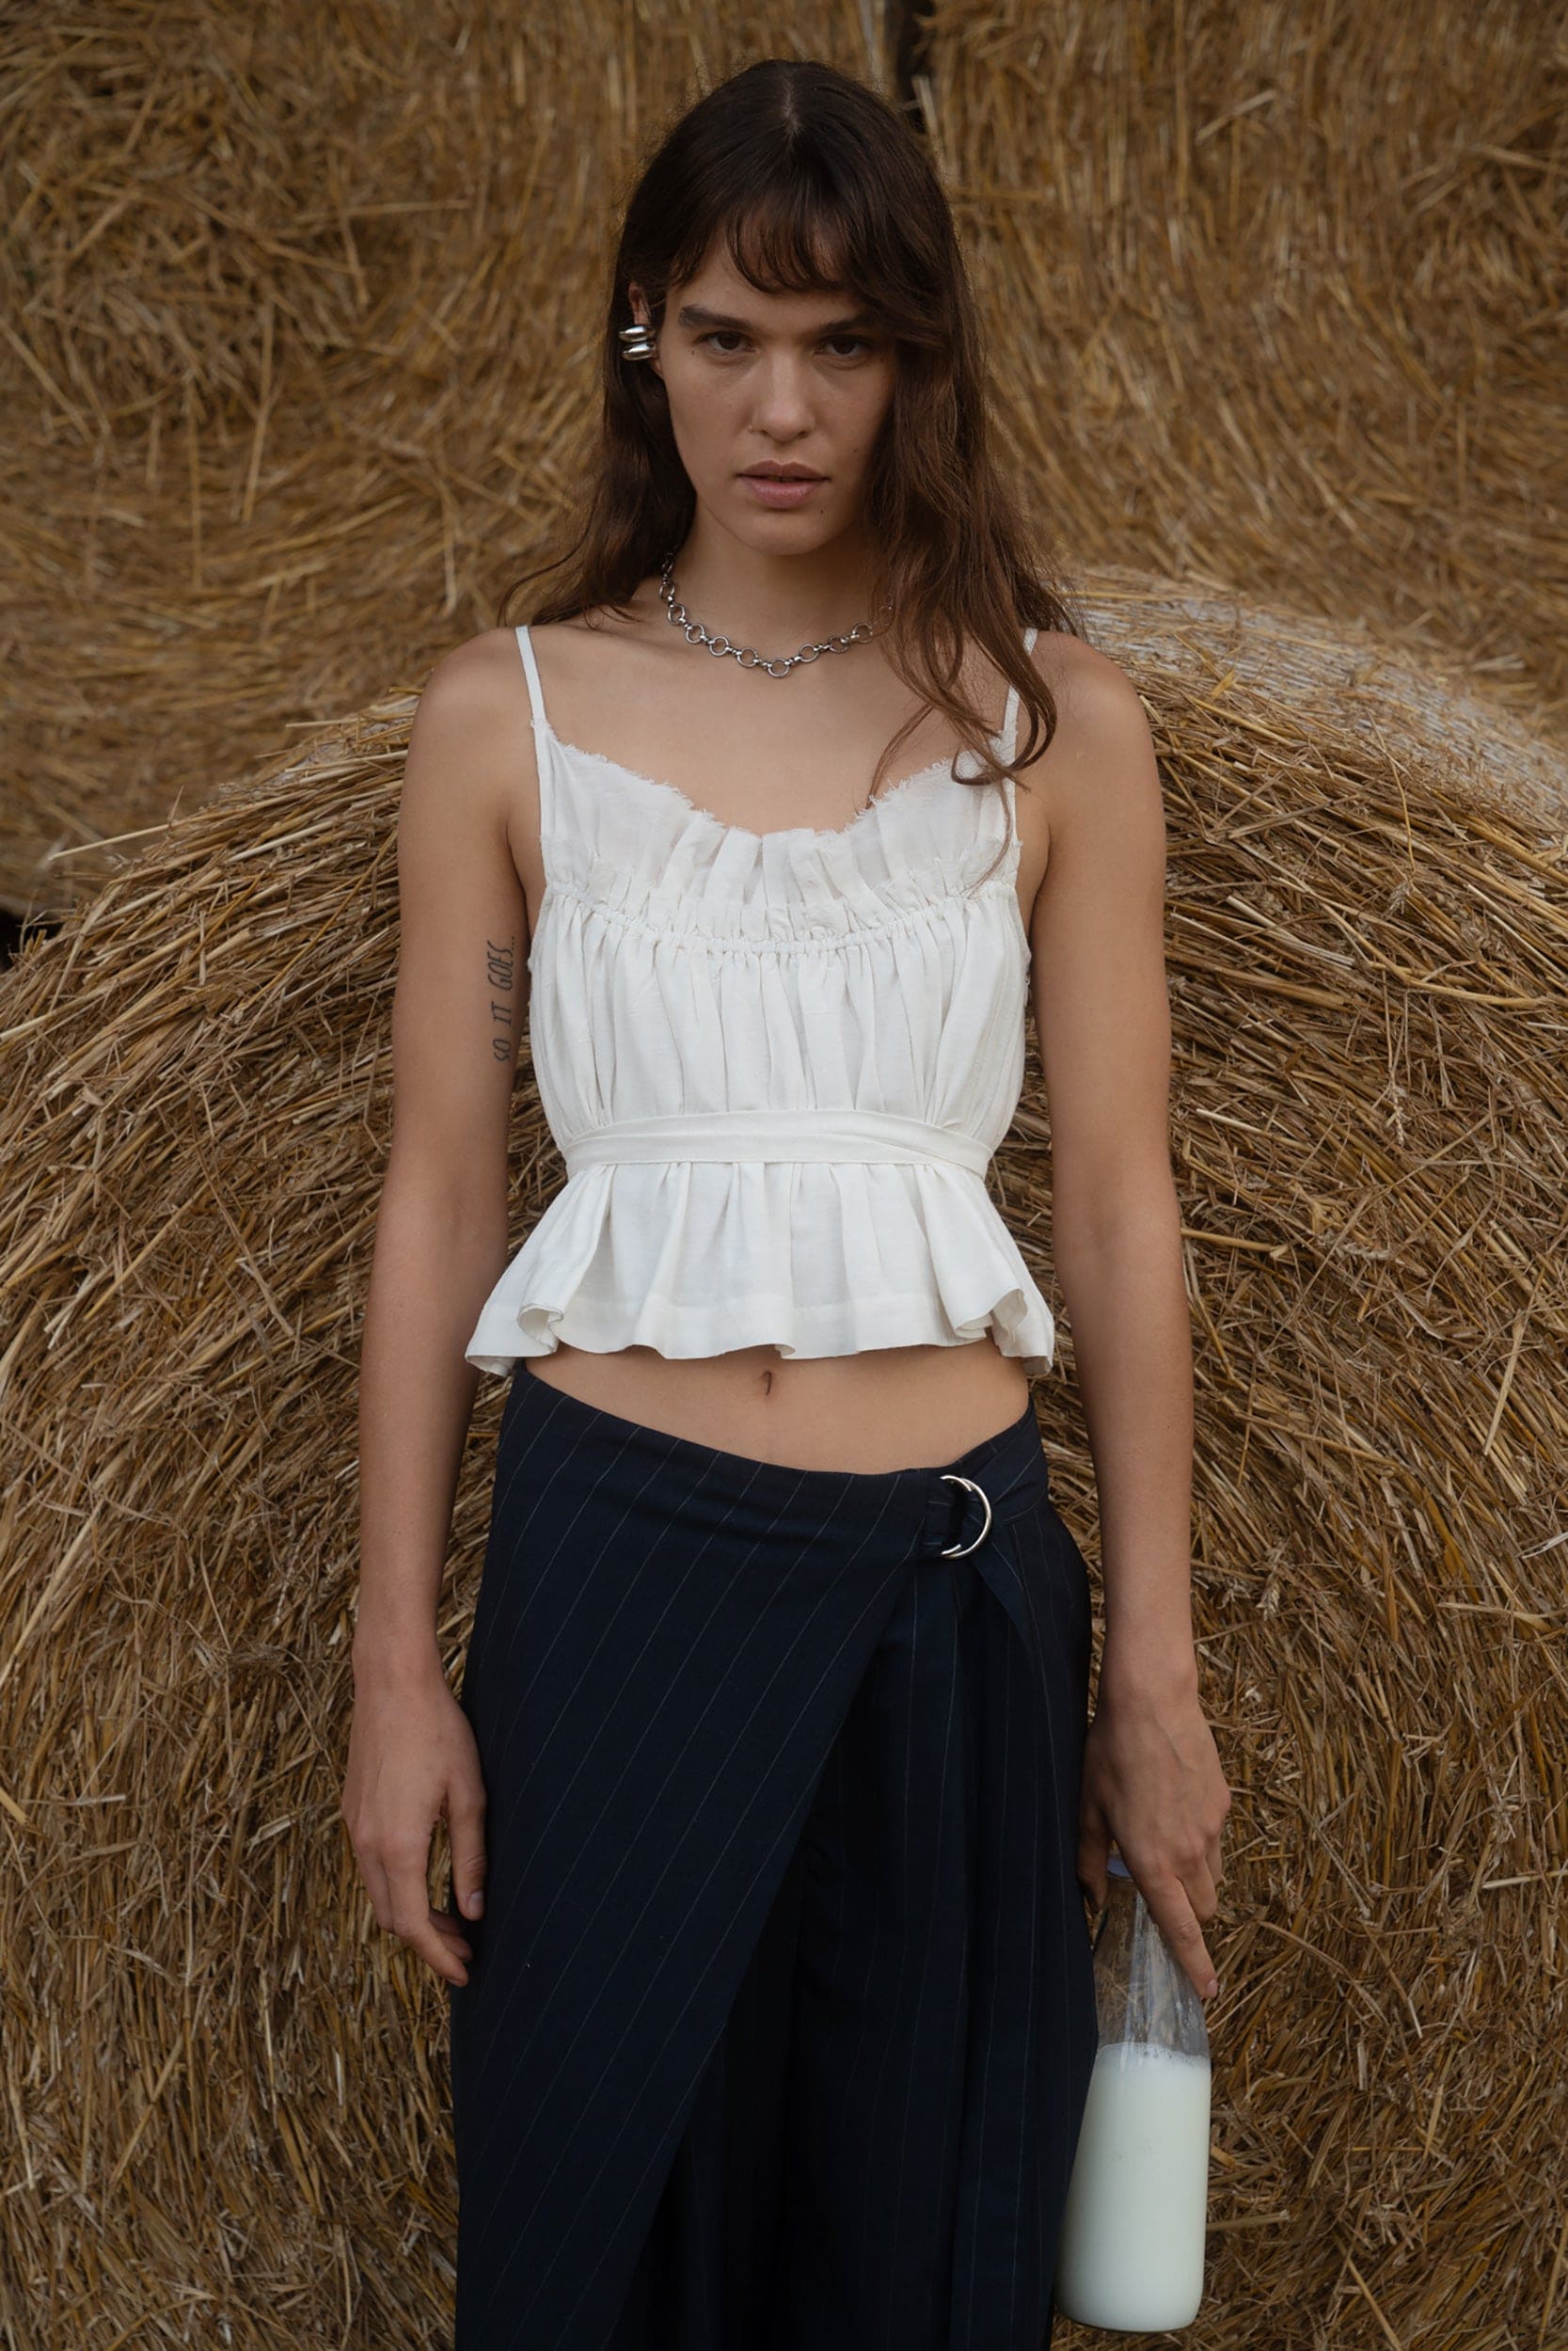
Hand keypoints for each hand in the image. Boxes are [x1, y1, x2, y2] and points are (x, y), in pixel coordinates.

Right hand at [341, 1659, 487, 1987]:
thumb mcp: (469, 1795)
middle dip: (427, 1942)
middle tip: (467, 1949)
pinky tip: (426, 1880)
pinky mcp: (353, 1811)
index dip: (438, 1957)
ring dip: (411, 1915)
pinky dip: (397, 1888)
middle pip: (391, 1918)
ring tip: (452, 1919)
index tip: (465, 1975)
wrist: (391, 1683)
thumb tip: (474, 1912)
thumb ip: (470, 1858)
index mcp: (397, 1844)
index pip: (412, 1926)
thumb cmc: (438, 1731)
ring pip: (379, 1894)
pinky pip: (372, 1867)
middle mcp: (367, 1843)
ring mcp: (354, 1827)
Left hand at [1076, 1662, 1230, 2004]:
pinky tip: (1174, 1806)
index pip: (1181, 1929)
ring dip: (1195, 1877)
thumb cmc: (1111, 1753)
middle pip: (1203, 1908)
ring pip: (1213, 1876)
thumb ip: (1089, 1860)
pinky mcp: (1223, 1803)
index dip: (1195, 1965)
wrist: (1153, 1701)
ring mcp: (1212, 1827)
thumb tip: (1090, 1899)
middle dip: (1188, 1913)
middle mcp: (1190, 1852)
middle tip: (1160, 1891)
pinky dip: (1201, 1840)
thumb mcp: (1088, 1808)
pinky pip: (1217, 1839)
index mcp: (1153, 1862)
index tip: (1207, 1992)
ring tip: (1163, 1841)